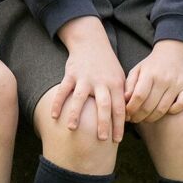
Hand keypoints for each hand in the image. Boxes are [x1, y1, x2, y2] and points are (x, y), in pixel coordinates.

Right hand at [52, 16, 126, 141]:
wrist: (91, 43)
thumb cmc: (107, 66)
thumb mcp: (120, 78)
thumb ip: (123, 96)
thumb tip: (128, 119)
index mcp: (115, 84)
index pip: (120, 108)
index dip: (119, 125)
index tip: (117, 140)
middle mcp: (101, 82)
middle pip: (103, 105)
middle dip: (103, 123)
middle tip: (102, 139)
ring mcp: (85, 78)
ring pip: (80, 98)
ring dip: (76, 114)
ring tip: (72, 129)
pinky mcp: (71, 74)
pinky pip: (63, 90)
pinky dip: (58, 103)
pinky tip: (54, 116)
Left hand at [124, 39, 182, 122]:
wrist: (174, 51)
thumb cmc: (152, 64)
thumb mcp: (137, 70)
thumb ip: (129, 84)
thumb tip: (125, 100)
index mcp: (149, 73)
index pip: (139, 96)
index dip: (131, 109)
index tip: (127, 114)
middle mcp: (164, 78)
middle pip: (149, 106)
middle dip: (139, 116)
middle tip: (134, 120)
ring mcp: (177, 83)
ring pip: (163, 109)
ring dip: (152, 118)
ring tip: (146, 119)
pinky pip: (181, 105)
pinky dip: (172, 111)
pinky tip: (165, 111)